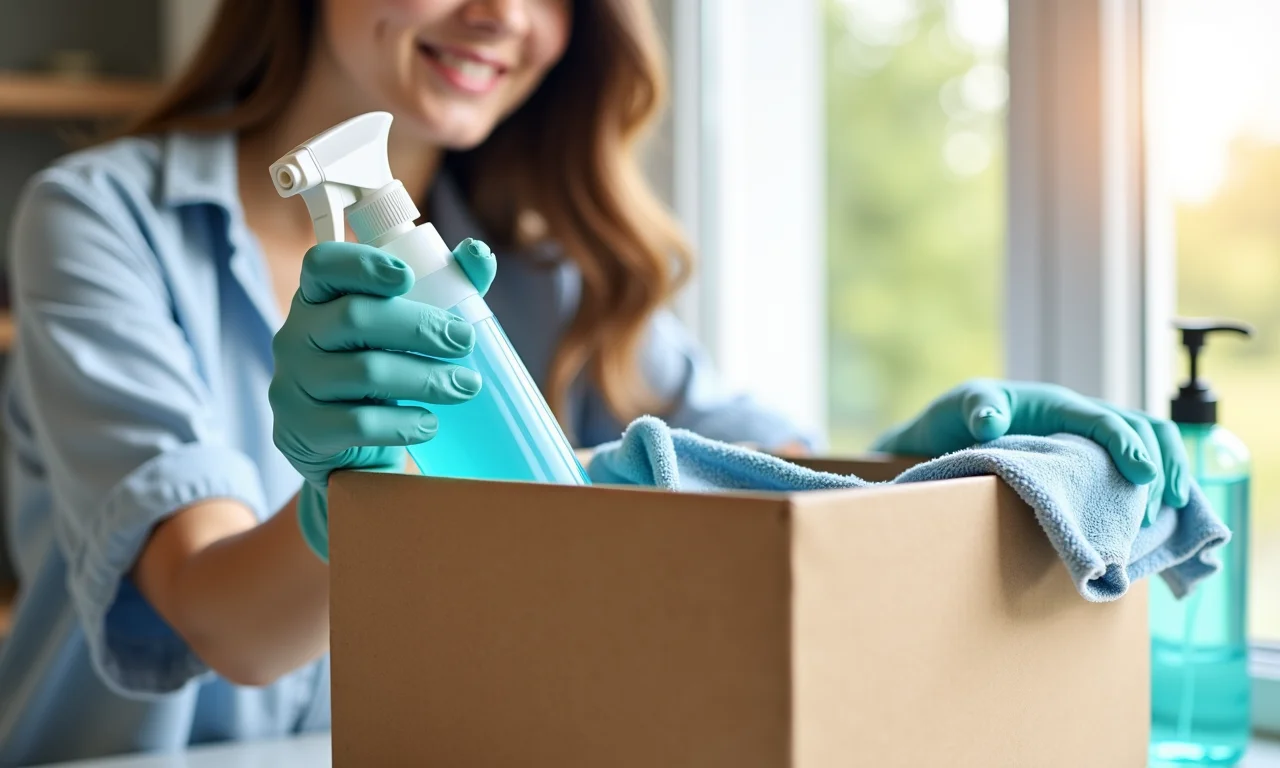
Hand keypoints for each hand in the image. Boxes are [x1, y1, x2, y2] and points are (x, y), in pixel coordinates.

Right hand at [270, 237, 496, 559]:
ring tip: (465, 386)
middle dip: (420, 328)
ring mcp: (293, 383)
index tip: (408, 277)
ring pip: (365, 372)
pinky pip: (359, 423)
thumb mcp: (404, 330)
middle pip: (356, 318)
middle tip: (465, 341)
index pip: (323, 264)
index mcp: (317, 299)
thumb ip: (443, 288)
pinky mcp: (302, 430)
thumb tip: (479, 254)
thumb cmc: (381, 374)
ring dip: (425, 379)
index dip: (363, 265)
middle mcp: (295, 335)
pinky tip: (430, 424)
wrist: (345, 451)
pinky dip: (403, 423)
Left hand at [871, 379, 1190, 525]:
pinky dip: (1153, 485)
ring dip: (1167, 474)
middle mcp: (1081, 418)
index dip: (1128, 446)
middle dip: (1161, 465)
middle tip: (1161, 508)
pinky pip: (1132, 465)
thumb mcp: (962, 406)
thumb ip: (978, 409)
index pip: (1105, 421)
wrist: (950, 427)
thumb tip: (990, 422)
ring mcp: (1089, 438)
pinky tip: (1159, 517)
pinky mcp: (1088, 459)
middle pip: (1142, 430)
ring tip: (1168, 513)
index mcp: (1057, 405)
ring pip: (1147, 445)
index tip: (1145, 477)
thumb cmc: (956, 414)